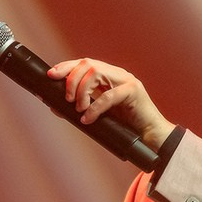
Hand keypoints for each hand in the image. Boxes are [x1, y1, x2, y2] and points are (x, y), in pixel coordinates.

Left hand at [48, 58, 175, 150]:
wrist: (150, 137)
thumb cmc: (125, 126)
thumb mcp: (98, 114)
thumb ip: (80, 107)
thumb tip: (54, 106)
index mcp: (109, 76)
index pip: (84, 64)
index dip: (66, 67)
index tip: (51, 75)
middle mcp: (117, 74)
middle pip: (88, 64)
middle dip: (71, 79)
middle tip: (67, 99)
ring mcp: (127, 80)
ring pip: (96, 73)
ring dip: (82, 91)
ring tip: (79, 109)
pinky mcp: (134, 91)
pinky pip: (108, 95)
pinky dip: (94, 108)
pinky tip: (87, 119)